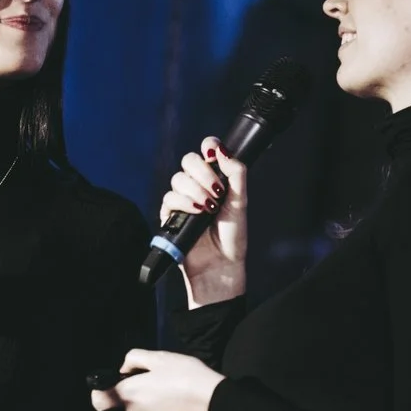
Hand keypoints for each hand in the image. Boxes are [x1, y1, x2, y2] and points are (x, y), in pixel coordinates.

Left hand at [87, 349, 221, 410]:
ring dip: (152, 403)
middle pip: (126, 404)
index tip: (115, 384)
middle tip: (158, 380)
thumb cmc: (185, 376)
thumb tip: (125, 368)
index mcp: (129, 394)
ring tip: (172, 390)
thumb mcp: (159, 357)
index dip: (103, 392)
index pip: (99, 401)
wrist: (214, 401)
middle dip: (138, 393)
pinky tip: (178, 403)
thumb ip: (133, 358)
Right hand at [159, 137, 247, 307]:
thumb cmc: (232, 236)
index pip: (206, 151)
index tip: (213, 153)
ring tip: (209, 208)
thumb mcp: (240, 201)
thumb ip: (236, 173)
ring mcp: (183, 200)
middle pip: (188, 160)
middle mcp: (197, 186)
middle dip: (202, 172)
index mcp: (215, 179)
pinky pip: (169, 198)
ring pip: (178, 179)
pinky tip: (196, 212)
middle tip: (217, 190)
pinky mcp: (170, 215)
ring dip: (195, 190)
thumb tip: (223, 151)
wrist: (221, 264)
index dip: (208, 146)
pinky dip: (184, 202)